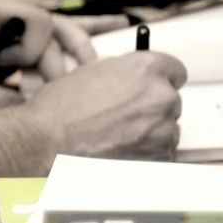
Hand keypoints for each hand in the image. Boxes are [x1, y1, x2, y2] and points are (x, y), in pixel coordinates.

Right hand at [19, 50, 186, 159]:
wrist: (46, 142)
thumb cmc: (60, 109)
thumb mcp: (91, 72)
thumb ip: (121, 72)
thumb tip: (131, 78)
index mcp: (146, 67)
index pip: (176, 72)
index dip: (160, 82)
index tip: (151, 91)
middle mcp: (161, 94)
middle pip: (171, 102)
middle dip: (152, 110)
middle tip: (125, 119)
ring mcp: (163, 127)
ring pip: (168, 130)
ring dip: (151, 135)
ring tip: (120, 139)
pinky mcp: (159, 156)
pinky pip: (163, 154)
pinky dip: (148, 156)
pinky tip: (122, 153)